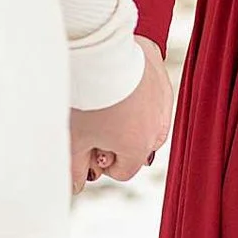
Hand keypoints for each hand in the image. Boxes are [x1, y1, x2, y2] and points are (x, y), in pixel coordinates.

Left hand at [69, 38, 173, 190]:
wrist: (100, 49)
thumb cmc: (85, 97)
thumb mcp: (74, 136)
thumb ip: (75, 168)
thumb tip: (76, 188)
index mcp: (137, 149)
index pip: (123, 171)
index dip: (101, 161)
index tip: (87, 143)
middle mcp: (157, 129)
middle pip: (137, 148)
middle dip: (116, 142)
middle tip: (93, 123)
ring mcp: (163, 102)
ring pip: (148, 123)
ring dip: (129, 120)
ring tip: (104, 102)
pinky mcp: (162, 77)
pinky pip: (152, 95)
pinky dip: (137, 93)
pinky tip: (116, 82)